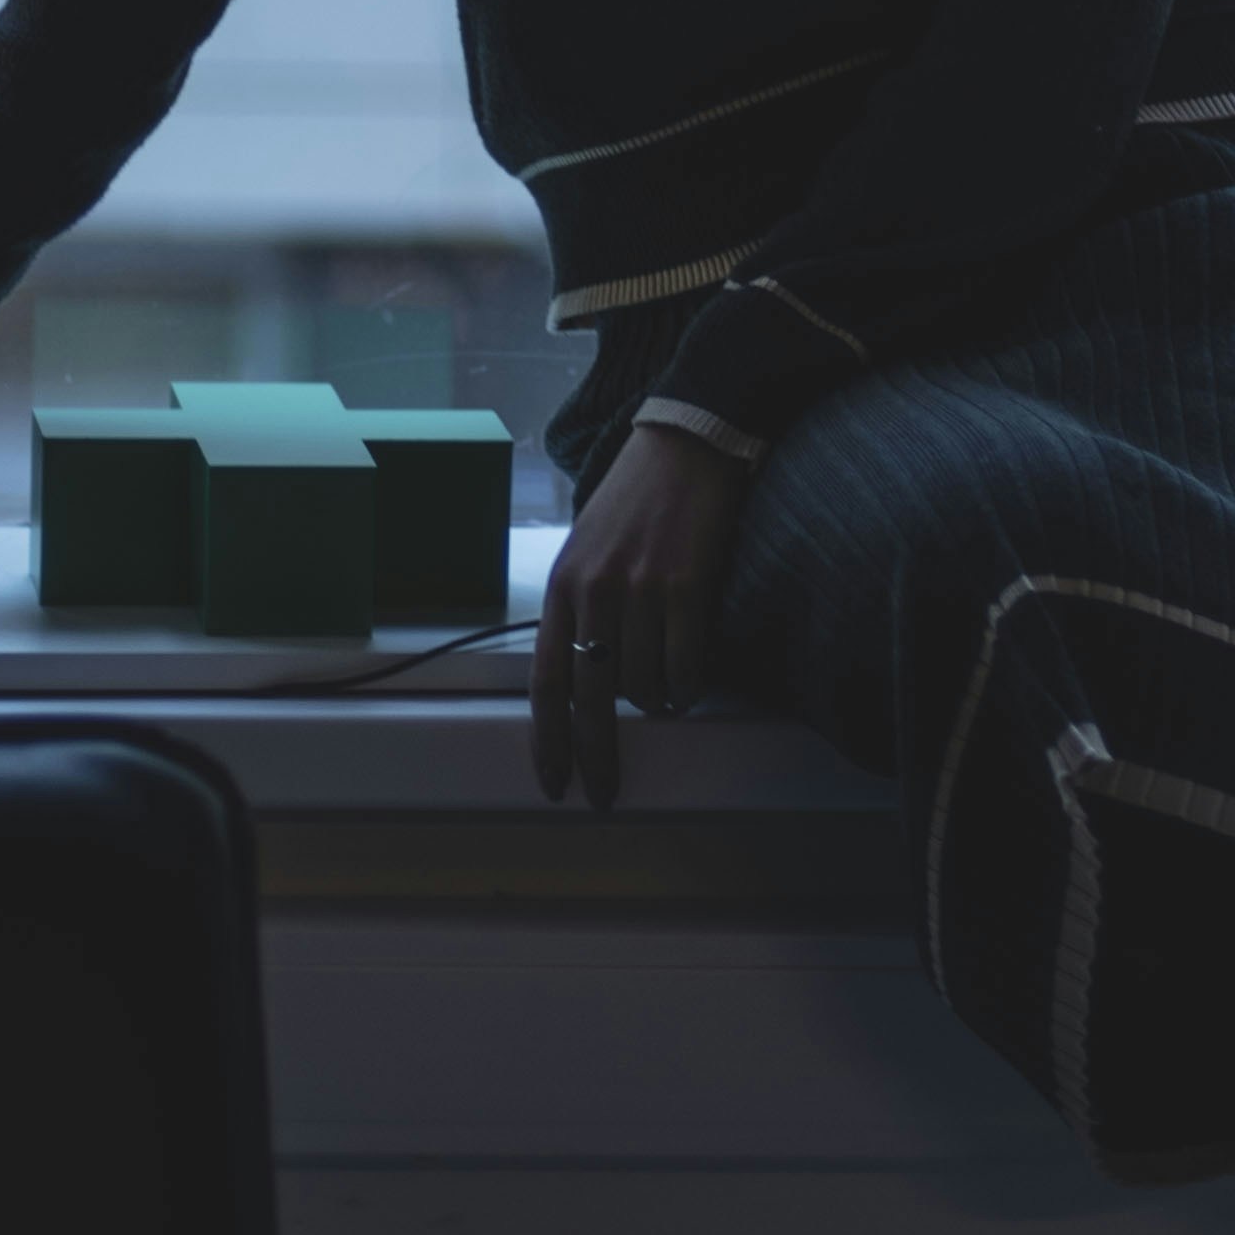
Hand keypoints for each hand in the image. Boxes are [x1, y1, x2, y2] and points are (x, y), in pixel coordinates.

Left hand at [530, 426, 745, 810]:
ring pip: (643, 687)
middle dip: (596, 756)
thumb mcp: (586, 546)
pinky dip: (688, 685)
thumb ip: (579, 604)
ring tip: (665, 688)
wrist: (687, 441)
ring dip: (655, 702)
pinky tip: (690, 682)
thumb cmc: (637, 495)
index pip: (544, 681)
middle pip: (589, 699)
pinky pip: (686, 665)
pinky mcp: (685, 586)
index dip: (547, 740)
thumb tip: (582, 671)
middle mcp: (593, 592)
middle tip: (603, 792)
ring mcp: (639, 590)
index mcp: (561, 585)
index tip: (553, 781)